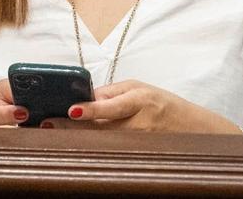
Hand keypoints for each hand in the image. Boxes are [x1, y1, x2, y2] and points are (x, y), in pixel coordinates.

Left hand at [46, 80, 239, 133]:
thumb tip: (84, 97)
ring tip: (53, 134)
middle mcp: (138, 124)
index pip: (111, 106)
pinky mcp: (136, 154)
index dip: (90, 110)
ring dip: (77, 138)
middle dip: (72, 127)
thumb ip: (112, 93)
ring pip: (101, 142)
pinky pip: (109, 151)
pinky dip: (91, 149)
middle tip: (47, 124)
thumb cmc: (164, 105)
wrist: (195, 131)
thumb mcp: (140, 89)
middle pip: (100, 128)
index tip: (71, 110)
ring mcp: (137, 143)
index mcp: (139, 100)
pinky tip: (74, 149)